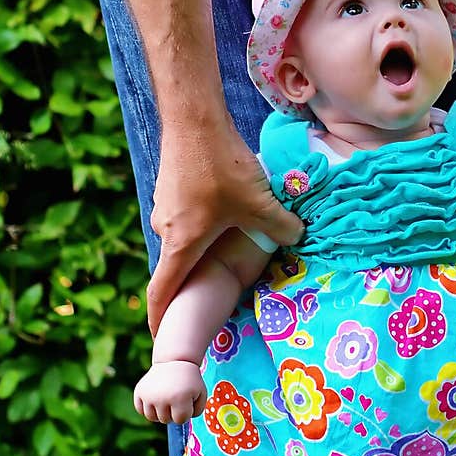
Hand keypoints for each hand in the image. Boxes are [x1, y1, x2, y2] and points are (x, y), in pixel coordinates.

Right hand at [133, 361, 207, 424]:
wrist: (174, 361)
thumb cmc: (190, 381)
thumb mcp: (201, 394)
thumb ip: (197, 412)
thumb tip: (180, 424)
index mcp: (179, 398)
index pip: (180, 420)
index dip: (186, 413)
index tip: (187, 401)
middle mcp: (161, 397)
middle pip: (166, 420)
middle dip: (172, 413)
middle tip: (176, 398)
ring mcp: (148, 394)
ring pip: (151, 417)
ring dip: (160, 413)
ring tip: (166, 400)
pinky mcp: (139, 391)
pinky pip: (140, 410)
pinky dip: (147, 408)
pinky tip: (155, 399)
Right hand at [146, 115, 302, 335]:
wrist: (193, 116)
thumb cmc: (221, 164)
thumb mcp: (260, 202)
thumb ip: (281, 227)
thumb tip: (296, 237)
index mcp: (181, 243)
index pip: (163, 292)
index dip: (160, 319)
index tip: (159, 339)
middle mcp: (166, 230)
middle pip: (176, 268)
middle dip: (190, 286)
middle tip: (207, 302)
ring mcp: (166, 210)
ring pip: (184, 242)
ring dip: (200, 253)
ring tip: (223, 257)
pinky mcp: (172, 192)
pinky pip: (186, 222)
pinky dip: (201, 231)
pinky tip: (224, 220)